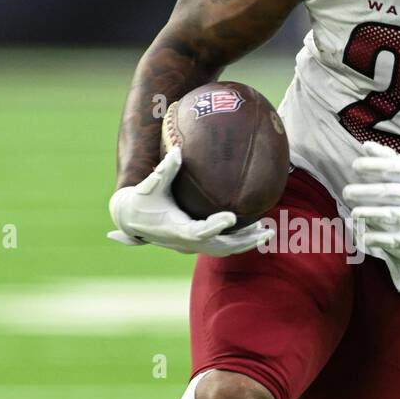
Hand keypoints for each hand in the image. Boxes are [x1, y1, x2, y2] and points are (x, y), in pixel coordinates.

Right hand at [108, 146, 273, 255]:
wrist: (131, 220)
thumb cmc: (142, 200)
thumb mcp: (150, 185)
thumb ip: (164, 170)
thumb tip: (177, 150)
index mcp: (177, 229)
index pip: (200, 231)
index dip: (216, 226)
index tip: (232, 217)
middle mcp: (187, 242)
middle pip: (221, 246)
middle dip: (244, 241)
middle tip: (266, 232)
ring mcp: (193, 245)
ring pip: (224, 249)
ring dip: (246, 242)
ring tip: (267, 232)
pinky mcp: (197, 243)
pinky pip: (221, 245)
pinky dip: (238, 240)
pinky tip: (255, 229)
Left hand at [343, 142, 399, 250]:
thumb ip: (390, 158)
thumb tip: (366, 146)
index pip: (396, 168)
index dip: (375, 166)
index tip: (356, 166)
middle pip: (392, 192)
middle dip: (367, 192)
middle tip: (347, 192)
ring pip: (393, 215)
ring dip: (371, 214)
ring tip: (353, 213)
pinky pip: (398, 239)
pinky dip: (380, 239)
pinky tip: (363, 237)